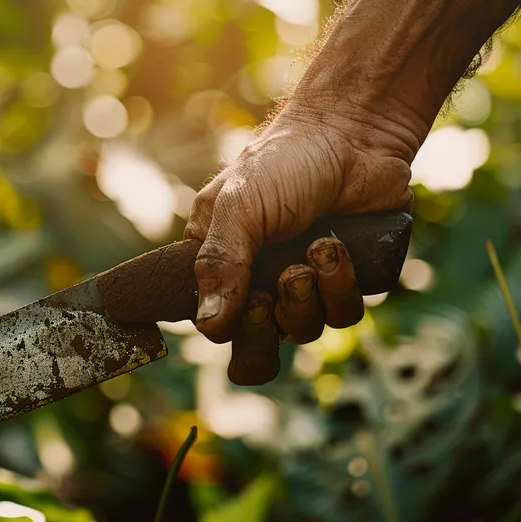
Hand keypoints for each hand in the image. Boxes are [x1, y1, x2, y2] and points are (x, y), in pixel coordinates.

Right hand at [184, 103, 414, 383]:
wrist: (352, 135)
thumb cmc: (284, 162)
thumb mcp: (239, 207)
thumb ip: (219, 264)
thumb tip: (208, 325)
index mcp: (220, 265)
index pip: (214, 324)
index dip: (230, 329)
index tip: (248, 302)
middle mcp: (259, 283)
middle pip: (257, 348)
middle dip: (266, 330)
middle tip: (268, 299)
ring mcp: (303, 285)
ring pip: (302, 331)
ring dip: (308, 296)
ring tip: (315, 249)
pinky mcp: (345, 281)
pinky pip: (342, 314)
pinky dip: (341, 285)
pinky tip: (337, 246)